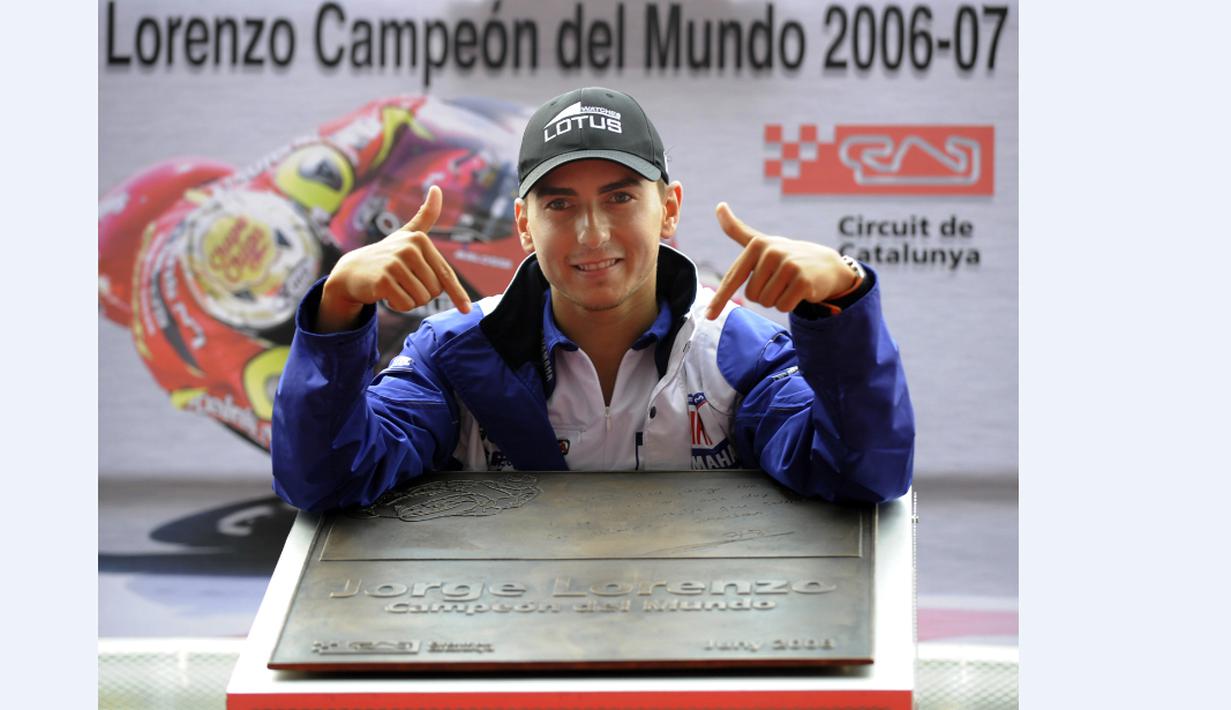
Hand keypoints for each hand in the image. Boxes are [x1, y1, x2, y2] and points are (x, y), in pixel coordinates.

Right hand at [317, 186, 471, 331]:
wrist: (352, 270)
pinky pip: (405, 305)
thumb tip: (437, 188)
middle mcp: (409, 249)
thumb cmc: (387, 254)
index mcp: (420, 240)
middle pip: (434, 291)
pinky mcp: (382, 280)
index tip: (466, 310)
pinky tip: (387, 294)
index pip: (445, 274)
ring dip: (410, 300)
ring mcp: (394, 264)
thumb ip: (426, 215)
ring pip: (420, 299)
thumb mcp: (407, 234)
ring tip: (396, 286)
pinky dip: (398, 305)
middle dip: (422, 294)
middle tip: (405, 283)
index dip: (458, 294)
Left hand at [706, 203, 857, 319]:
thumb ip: (737, 230)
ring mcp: (789, 266)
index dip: (720, 299)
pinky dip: (789, 305)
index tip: (709, 316)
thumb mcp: (761, 242)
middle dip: (764, 294)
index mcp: (757, 245)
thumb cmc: (787, 256)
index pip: (733, 277)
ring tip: (789, 284)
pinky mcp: (803, 281)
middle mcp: (772, 253)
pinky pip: (783, 307)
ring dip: (777, 299)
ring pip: (767, 302)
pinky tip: (799, 291)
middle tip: (779, 281)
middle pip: (752, 295)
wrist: (826, 265)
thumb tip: (719, 206)